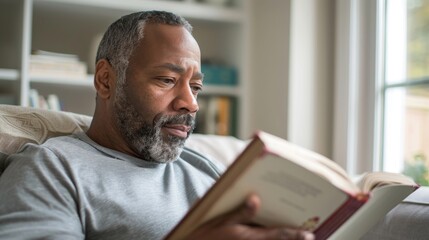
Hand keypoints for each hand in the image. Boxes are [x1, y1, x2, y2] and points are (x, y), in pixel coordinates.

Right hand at [186, 194, 314, 239]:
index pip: (279, 236)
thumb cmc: (205, 235)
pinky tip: (274, 235)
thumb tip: (256, 199)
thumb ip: (240, 212)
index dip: (295, 235)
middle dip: (293, 239)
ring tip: (297, 236)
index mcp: (249, 238)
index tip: (310, 235)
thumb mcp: (221, 220)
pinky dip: (272, 239)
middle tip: (308, 236)